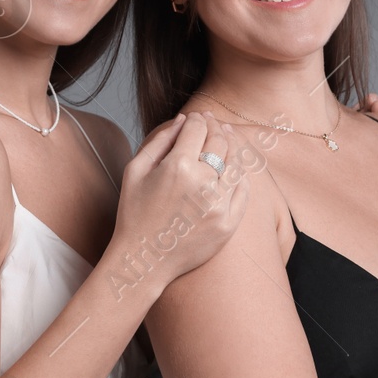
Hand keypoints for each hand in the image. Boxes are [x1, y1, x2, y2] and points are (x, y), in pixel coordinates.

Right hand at [113, 112, 247, 286]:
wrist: (144, 259)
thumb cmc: (134, 214)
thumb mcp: (135, 171)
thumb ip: (159, 141)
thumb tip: (183, 119)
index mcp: (178, 166)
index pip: (197, 128)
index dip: (197, 118)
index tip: (196, 117)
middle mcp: (203, 183)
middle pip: (220, 141)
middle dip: (215, 127)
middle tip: (212, 123)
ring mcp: (219, 204)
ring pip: (236, 162)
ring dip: (232, 146)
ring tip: (226, 138)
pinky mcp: (229, 223)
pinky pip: (243, 189)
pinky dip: (241, 174)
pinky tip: (234, 167)